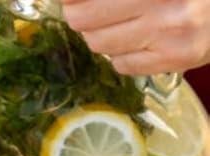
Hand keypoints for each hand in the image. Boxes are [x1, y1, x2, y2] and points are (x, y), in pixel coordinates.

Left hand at [64, 0, 209, 72]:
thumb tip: (73, 3)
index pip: (89, 0)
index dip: (72, 0)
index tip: (66, 1)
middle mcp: (165, 6)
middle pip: (83, 19)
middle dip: (78, 13)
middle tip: (82, 8)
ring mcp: (169, 35)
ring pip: (99, 44)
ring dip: (99, 33)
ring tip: (117, 20)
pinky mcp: (174, 59)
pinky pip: (122, 64)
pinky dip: (120, 53)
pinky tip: (136, 38)